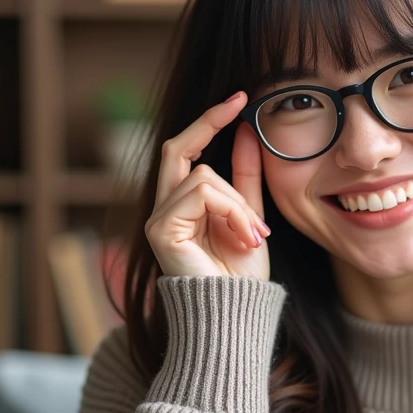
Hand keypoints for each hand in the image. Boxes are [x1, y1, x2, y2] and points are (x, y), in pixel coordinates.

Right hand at [145, 91, 270, 278]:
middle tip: (240, 102)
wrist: (236, 314)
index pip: (186, 152)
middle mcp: (164, 208)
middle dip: (208, 122)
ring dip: (239, 202)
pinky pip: (201, 194)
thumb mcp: (250, 216)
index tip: (238, 98)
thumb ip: (245, 177)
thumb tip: (245, 130)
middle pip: (177, 148)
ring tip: (254, 233)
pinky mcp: (160, 230)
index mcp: (183, 205)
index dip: (207, 122)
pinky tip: (244, 237)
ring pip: (203, 176)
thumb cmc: (241, 276)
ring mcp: (158, 219)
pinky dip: (231, 210)